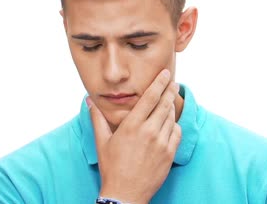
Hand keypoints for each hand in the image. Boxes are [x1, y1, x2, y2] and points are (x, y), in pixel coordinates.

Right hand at [88, 69, 181, 203]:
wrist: (125, 194)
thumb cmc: (112, 168)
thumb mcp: (102, 142)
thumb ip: (97, 118)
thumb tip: (89, 101)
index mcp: (132, 126)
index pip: (150, 97)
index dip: (159, 83)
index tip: (165, 73)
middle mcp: (149, 132)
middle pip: (165, 104)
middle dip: (170, 90)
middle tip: (173, 82)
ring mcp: (161, 143)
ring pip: (171, 117)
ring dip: (171, 108)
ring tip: (169, 102)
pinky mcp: (169, 153)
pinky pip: (177, 132)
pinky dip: (175, 125)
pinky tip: (169, 124)